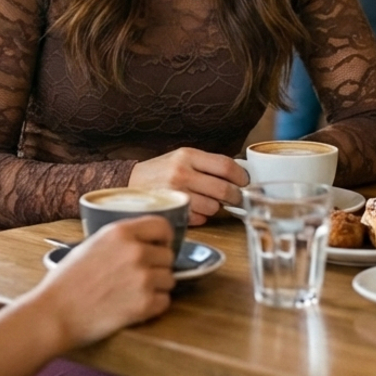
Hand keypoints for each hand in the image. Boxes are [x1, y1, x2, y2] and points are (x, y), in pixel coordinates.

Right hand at [34, 216, 174, 348]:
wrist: (54, 313)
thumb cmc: (66, 281)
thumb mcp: (92, 244)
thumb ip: (120, 240)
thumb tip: (143, 242)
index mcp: (121, 232)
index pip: (162, 226)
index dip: (164, 238)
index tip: (160, 247)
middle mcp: (135, 251)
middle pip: (168, 256)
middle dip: (158, 267)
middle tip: (139, 277)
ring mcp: (142, 278)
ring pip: (169, 279)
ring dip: (157, 287)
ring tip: (133, 293)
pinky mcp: (145, 305)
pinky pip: (164, 301)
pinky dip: (153, 306)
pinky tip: (134, 307)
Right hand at [129, 147, 248, 224]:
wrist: (129, 183)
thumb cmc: (161, 171)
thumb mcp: (182, 157)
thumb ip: (207, 164)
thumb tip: (239, 174)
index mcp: (187, 155)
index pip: (225, 165)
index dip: (241, 176)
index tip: (245, 181)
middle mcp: (182, 173)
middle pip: (223, 189)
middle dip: (236, 196)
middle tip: (238, 198)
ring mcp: (177, 194)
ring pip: (214, 207)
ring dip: (216, 207)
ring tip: (209, 201)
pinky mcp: (173, 212)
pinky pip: (200, 219)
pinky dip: (202, 216)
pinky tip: (195, 209)